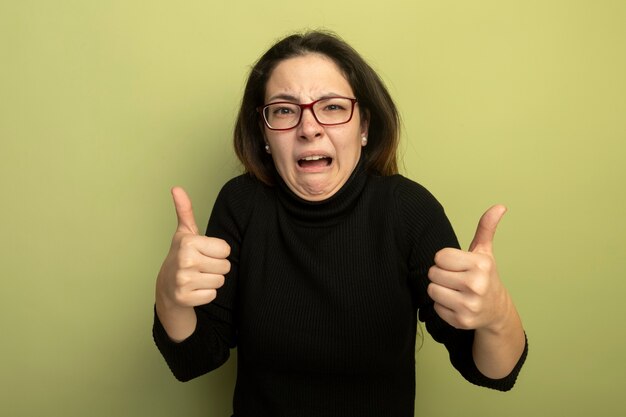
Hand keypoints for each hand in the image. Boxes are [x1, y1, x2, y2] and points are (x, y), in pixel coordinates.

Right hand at [156, 187, 230, 309]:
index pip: (226, 250)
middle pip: (226, 266)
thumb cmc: (181, 256)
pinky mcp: (185, 298)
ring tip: (198, 277)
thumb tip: (176, 188)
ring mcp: (184, 281)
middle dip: (216, 267)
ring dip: (212, 280)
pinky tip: (194, 289)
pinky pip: (212, 295)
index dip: (217, 252)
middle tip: (200, 266)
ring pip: (220, 281)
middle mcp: (185, 260)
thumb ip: (185, 210)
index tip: (203, 253)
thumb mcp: (184, 232)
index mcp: (188, 242)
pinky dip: (206, 294)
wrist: (166, 287)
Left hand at [427, 205, 509, 331]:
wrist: (496, 310)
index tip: (457, 265)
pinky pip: (436, 307)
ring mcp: (470, 305)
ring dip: (440, 290)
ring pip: (432, 290)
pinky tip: (457, 304)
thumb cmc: (484, 276)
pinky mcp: (462, 321)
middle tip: (456, 279)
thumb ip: (486, 228)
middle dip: (441, 275)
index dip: (445, 260)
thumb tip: (499, 206)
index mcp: (481, 265)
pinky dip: (443, 306)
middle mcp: (476, 285)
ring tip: (455, 290)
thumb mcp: (484, 252)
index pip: (440, 257)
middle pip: (433, 273)